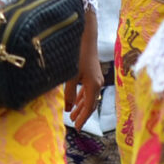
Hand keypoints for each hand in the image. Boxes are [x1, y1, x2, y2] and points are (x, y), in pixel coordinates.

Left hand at [65, 2, 100, 127]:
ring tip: (72, 115)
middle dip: (82, 114)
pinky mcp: (91, 73)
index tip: (77, 128)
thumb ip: (68, 92)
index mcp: (93, 85)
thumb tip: (66, 108)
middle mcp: (97, 83)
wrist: (85, 36)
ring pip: (89, 97)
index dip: (83, 118)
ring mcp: (95, 78)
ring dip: (80, 106)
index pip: (89, 107)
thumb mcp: (70, 74)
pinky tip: (74, 101)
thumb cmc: (77, 54)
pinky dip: (81, 97)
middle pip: (90, 104)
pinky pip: (87, 90)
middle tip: (74, 124)